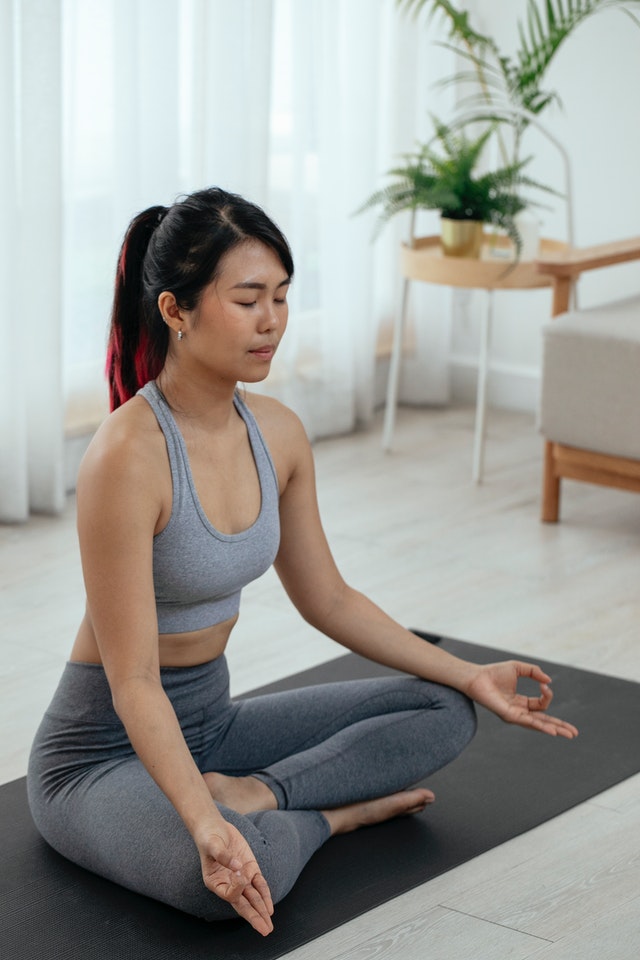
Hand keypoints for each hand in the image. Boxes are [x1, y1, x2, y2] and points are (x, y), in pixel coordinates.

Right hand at [197, 821, 273, 935]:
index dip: (237, 888)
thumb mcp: (212, 845)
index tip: (241, 874)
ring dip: (262, 910)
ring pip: (253, 898)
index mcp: (215, 882)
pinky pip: (259, 884)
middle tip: (264, 930)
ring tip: (268, 924)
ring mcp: (241, 877)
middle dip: (254, 917)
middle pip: (243, 904)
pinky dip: (265, 894)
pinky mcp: (250, 868)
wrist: (215, 826)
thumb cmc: (209, 837)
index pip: (230, 894)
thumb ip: (223, 856)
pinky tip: (269, 907)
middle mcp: (229, 883)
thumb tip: (237, 866)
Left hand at [466, 660, 578, 738]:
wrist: (476, 676)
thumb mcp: (518, 668)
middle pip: (543, 721)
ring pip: (538, 725)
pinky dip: (540, 726)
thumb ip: (534, 672)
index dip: (547, 695)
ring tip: (568, 734)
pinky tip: (552, 731)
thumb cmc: (493, 672)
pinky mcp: (509, 715)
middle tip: (574, 733)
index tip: (544, 684)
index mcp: (521, 702)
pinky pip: (528, 722)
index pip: (541, 705)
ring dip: (554, 729)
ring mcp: (514, 715)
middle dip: (560, 726)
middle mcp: (519, 712)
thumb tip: (548, 681)